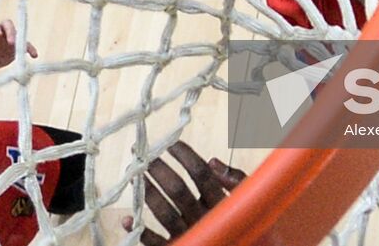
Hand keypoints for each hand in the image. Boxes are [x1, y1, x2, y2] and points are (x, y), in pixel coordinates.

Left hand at [0, 19, 36, 70]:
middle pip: (7, 24)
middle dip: (10, 31)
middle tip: (11, 40)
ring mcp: (8, 38)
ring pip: (17, 32)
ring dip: (19, 38)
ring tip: (19, 47)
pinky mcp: (15, 48)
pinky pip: (25, 45)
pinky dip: (29, 48)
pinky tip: (34, 55)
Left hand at [120, 142, 246, 244]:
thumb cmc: (248, 226)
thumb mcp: (250, 200)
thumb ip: (236, 180)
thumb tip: (212, 161)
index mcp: (223, 204)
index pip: (201, 174)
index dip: (185, 155)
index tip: (170, 143)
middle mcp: (206, 219)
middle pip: (178, 190)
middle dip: (158, 170)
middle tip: (144, 155)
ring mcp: (194, 236)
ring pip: (166, 213)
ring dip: (148, 193)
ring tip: (135, 177)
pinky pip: (158, 245)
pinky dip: (141, 233)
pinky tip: (127, 220)